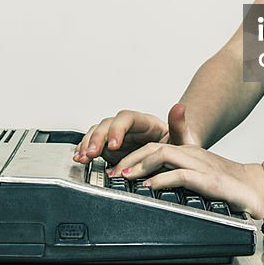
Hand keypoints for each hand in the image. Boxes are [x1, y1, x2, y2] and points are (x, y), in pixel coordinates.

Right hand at [73, 103, 199, 164]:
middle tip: (92, 154)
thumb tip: (179, 107)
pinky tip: (80, 157)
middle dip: (97, 138)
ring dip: (88, 144)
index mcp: (145, 122)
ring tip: (82, 157)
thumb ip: (179, 125)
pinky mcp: (111, 148)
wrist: (177, 156)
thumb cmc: (179, 147)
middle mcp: (128, 127)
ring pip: (97, 133)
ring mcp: (118, 137)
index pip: (127, 118)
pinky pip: (95, 145)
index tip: (114, 144)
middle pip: (108, 124)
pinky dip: (86, 150)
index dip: (117, 129)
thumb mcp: (183, 139)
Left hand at [113, 140, 263, 218]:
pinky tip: (150, 186)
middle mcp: (192, 154)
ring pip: (164, 155)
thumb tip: (151, 181)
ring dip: (141, 165)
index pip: (153, 146)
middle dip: (129, 158)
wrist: (258, 188)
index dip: (132, 155)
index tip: (114, 168)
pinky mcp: (209, 179)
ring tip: (125, 176)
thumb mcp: (199, 173)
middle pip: (153, 147)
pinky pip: (181, 174)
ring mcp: (200, 165)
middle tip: (112, 172)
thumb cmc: (228, 183)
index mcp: (188, 151)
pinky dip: (163, 178)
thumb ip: (177, 173)